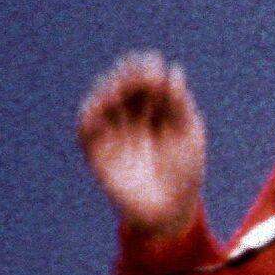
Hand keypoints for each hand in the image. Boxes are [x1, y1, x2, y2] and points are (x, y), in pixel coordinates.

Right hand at [76, 51, 206, 236]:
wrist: (170, 210)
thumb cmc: (186, 171)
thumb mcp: (188, 134)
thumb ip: (180, 105)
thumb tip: (173, 71)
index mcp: (156, 110)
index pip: (146, 81)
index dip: (147, 69)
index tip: (155, 64)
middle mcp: (132, 118)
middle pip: (123, 87)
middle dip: (128, 77)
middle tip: (140, 75)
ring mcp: (114, 134)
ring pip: (102, 102)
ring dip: (107, 90)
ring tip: (121, 89)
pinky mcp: (98, 153)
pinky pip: (86, 130)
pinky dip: (88, 115)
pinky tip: (101, 104)